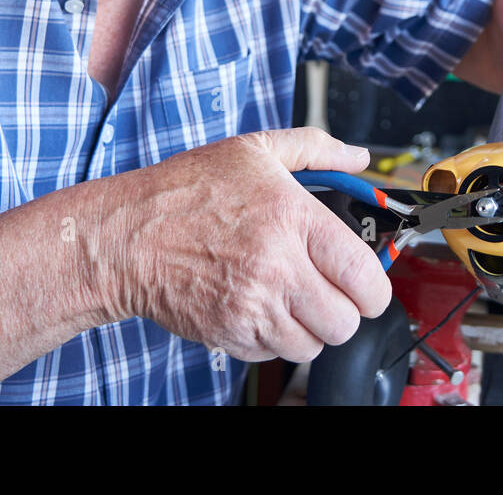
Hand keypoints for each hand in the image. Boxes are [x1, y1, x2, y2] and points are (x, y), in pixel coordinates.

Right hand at [91, 128, 391, 362]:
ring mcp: (254, 307)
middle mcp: (278, 267)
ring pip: (315, 345)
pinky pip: (277, 355)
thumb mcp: (255, 150)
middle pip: (346, 322)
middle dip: (344, 309)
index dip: (374, 286)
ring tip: (290, 297)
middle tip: (327, 290)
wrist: (128, 237)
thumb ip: (317, 149)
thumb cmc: (187, 191)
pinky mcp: (231, 335)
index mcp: (294, 218)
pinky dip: (276, 339)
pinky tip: (260, 306)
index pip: (365, 276)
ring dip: (310, 327)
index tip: (366, 283)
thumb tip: (359, 158)